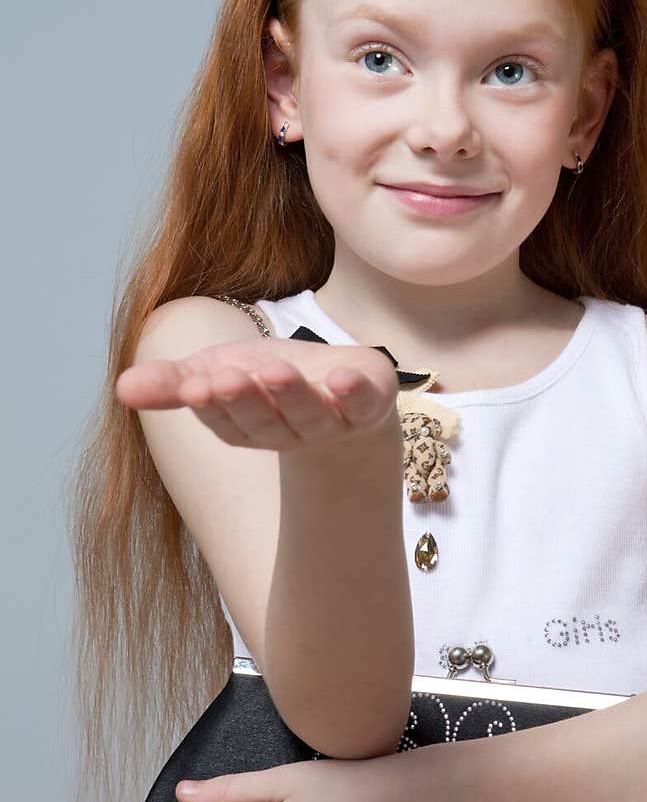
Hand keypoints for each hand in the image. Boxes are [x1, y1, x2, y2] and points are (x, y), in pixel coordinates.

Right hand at [115, 336, 401, 452]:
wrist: (345, 389)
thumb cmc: (271, 380)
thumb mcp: (217, 371)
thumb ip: (174, 382)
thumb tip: (121, 388)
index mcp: (249, 425)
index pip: (226, 419)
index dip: (211, 404)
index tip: (194, 386)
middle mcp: (289, 430)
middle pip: (266, 422)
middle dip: (246, 400)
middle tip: (225, 378)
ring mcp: (332, 421)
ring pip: (310, 414)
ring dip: (293, 395)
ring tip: (277, 372)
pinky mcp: (369, 404)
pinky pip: (363, 402)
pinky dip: (355, 391)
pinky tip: (345, 377)